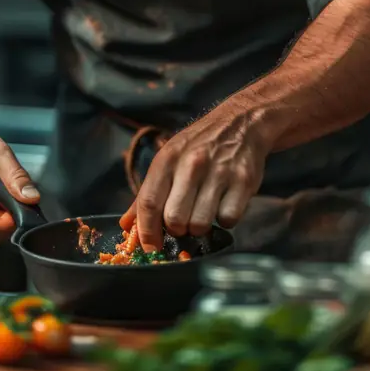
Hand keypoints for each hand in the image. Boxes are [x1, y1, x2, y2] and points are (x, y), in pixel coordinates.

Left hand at [120, 104, 267, 251]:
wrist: (241, 123)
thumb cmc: (199, 146)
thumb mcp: (169, 158)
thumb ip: (148, 193)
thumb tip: (126, 225)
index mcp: (168, 158)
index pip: (149, 203)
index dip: (146, 232)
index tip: (150, 247)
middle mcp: (191, 164)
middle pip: (174, 219)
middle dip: (177, 229)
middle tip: (184, 222)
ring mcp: (219, 172)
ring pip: (200, 224)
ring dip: (200, 227)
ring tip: (204, 211)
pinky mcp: (243, 181)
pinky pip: (228, 220)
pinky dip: (225, 220)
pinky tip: (224, 204)